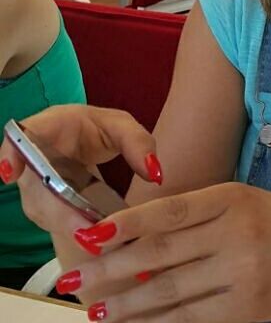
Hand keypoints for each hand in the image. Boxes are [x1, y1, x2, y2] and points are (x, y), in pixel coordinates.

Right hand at [0, 105, 161, 239]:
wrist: (82, 141)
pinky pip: (56, 223)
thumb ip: (138, 143)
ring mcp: (35, 187)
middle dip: (60, 212)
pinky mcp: (44, 208)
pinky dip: (76, 233)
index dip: (10, 156)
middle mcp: (33, 161)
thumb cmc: (98, 129)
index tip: (11, 173)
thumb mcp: (122, 126)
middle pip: (38, 187)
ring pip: (44, 211)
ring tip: (98, 244)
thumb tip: (154, 172)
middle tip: (87, 231)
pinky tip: (100, 245)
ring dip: (68, 228)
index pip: (21, 139)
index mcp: (48, 128)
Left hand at [58, 183, 270, 321]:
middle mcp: (237, 233)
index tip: (90, 235)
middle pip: (161, 254)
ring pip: (170, 292)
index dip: (124, 225)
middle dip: (111, 269)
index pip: (168, 211)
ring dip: (127, 304)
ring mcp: (243, 274)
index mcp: (234, 197)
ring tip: (94, 310)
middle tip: (74, 279)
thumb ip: (201, 217)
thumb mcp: (248, 202)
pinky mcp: (249, 310)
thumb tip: (141, 241)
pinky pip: (192, 319)